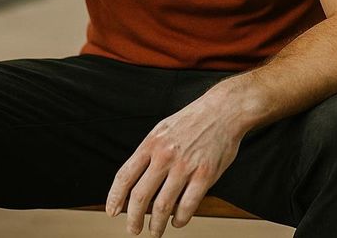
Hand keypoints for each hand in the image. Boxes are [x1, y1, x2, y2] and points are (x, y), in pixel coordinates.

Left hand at [105, 90, 246, 236]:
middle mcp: (165, 156)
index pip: (125, 176)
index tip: (112, 211)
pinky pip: (187, 206)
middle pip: (140, 197)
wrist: (224, 109)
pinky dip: (180, 219)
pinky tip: (177, 221)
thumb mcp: (162, 129)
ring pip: (162, 206)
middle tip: (133, 229)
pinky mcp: (205, 175)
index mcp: (151, 144)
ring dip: (156, 225)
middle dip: (133, 219)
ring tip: (155, 231)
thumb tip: (135, 179)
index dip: (115, 198)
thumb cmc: (193, 119)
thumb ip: (149, 152)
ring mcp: (185, 166)